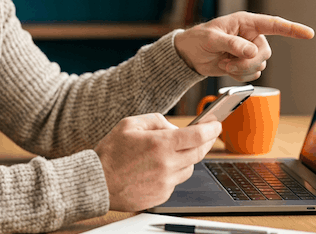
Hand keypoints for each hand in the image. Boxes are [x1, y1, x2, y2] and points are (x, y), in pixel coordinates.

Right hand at [94, 113, 220, 211]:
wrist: (98, 182)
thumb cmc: (110, 153)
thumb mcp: (130, 124)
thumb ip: (156, 120)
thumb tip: (173, 127)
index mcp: (160, 144)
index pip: (197, 136)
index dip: (211, 128)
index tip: (217, 124)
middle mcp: (166, 164)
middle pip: (199, 153)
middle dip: (207, 142)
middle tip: (208, 135)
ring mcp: (165, 182)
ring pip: (189, 168)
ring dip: (187, 158)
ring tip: (172, 152)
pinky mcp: (162, 195)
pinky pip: (176, 181)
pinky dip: (173, 172)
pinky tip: (158, 167)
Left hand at [173, 12, 313, 81]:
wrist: (190, 55)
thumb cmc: (198, 39)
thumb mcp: (212, 39)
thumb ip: (232, 44)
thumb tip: (252, 51)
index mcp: (245, 22)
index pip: (273, 24)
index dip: (292, 29)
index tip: (308, 34)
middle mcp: (251, 36)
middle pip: (265, 53)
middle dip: (247, 62)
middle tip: (227, 62)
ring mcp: (249, 51)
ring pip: (260, 66)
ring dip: (241, 70)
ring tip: (223, 63)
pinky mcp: (244, 64)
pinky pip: (252, 75)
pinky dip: (239, 76)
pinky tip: (226, 68)